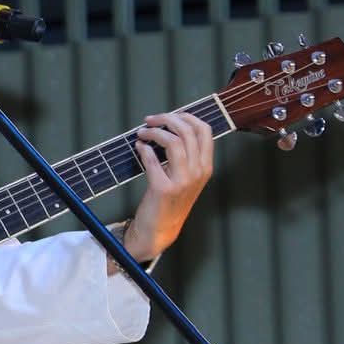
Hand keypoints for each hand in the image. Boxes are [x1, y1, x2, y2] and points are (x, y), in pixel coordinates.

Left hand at [122, 110, 213, 260]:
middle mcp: (198, 172)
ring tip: (141, 133)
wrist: (161, 228)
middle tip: (149, 120)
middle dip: (166, 119)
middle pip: (188, 131)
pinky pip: (152, 160)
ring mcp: (182, 181)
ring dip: (153, 132)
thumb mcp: (186, 176)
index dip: (185, 116)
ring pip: (173, 142)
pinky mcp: (163, 189)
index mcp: (206, 166)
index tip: (168, 116)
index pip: (204, 130)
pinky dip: (143, 149)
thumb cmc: (170, 199)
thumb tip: (169, 127)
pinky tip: (138, 147)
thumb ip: (184, 154)